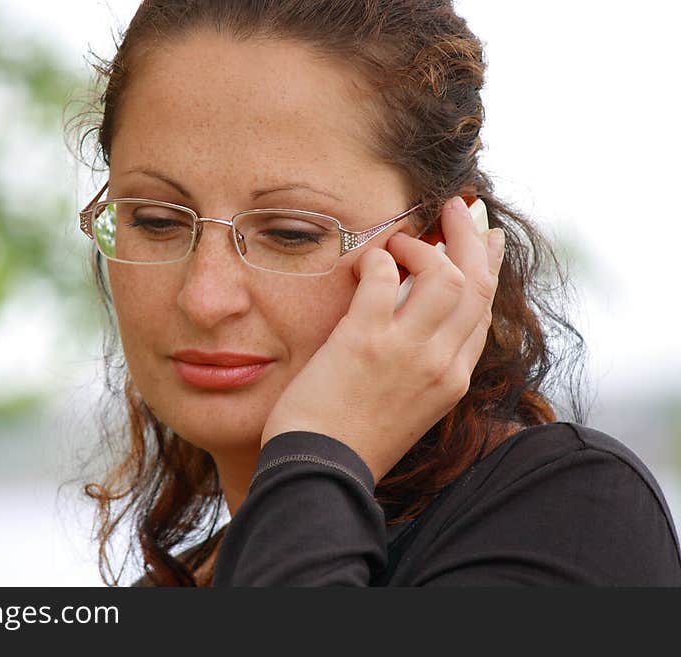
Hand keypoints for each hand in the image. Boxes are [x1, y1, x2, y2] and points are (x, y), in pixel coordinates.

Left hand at [260, 196, 505, 482]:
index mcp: (453, 379)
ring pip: (445, 275)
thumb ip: (423, 364)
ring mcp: (407, 352)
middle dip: (469, 236)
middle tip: (454, 206)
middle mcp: (441, 364)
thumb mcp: (409, 405)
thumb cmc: (354, 439)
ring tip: (399, 241)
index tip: (483, 237)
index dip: (486, 265)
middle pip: (476, 284)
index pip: (484, 309)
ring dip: (422, 247)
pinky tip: (366, 260)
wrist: (321, 473)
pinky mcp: (365, 342)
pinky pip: (385, 279)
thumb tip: (424, 323)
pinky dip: (379, 260)